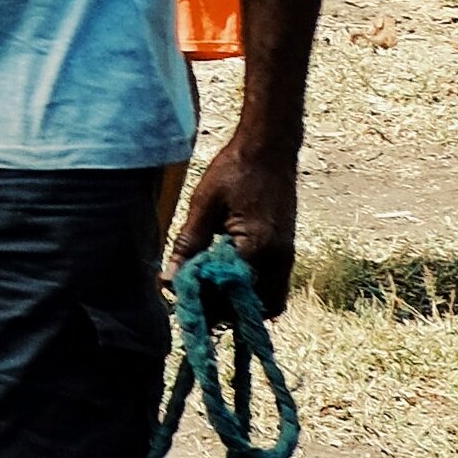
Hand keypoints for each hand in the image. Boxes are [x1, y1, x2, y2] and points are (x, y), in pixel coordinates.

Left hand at [173, 132, 299, 315]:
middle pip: (251, 308)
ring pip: (267, 303)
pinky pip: (272, 287)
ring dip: (239, 303)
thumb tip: (170, 279)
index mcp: (258, 247)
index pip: (227, 293)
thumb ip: (189, 244)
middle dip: (221, 308)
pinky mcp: (287, 252)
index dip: (201, 300)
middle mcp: (279, 259)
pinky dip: (251, 291)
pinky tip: (225, 278)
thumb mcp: (204, 205)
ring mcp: (287, 257)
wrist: (270, 148)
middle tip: (193, 296)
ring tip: (209, 289)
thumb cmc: (235, 170)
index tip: (179, 295)